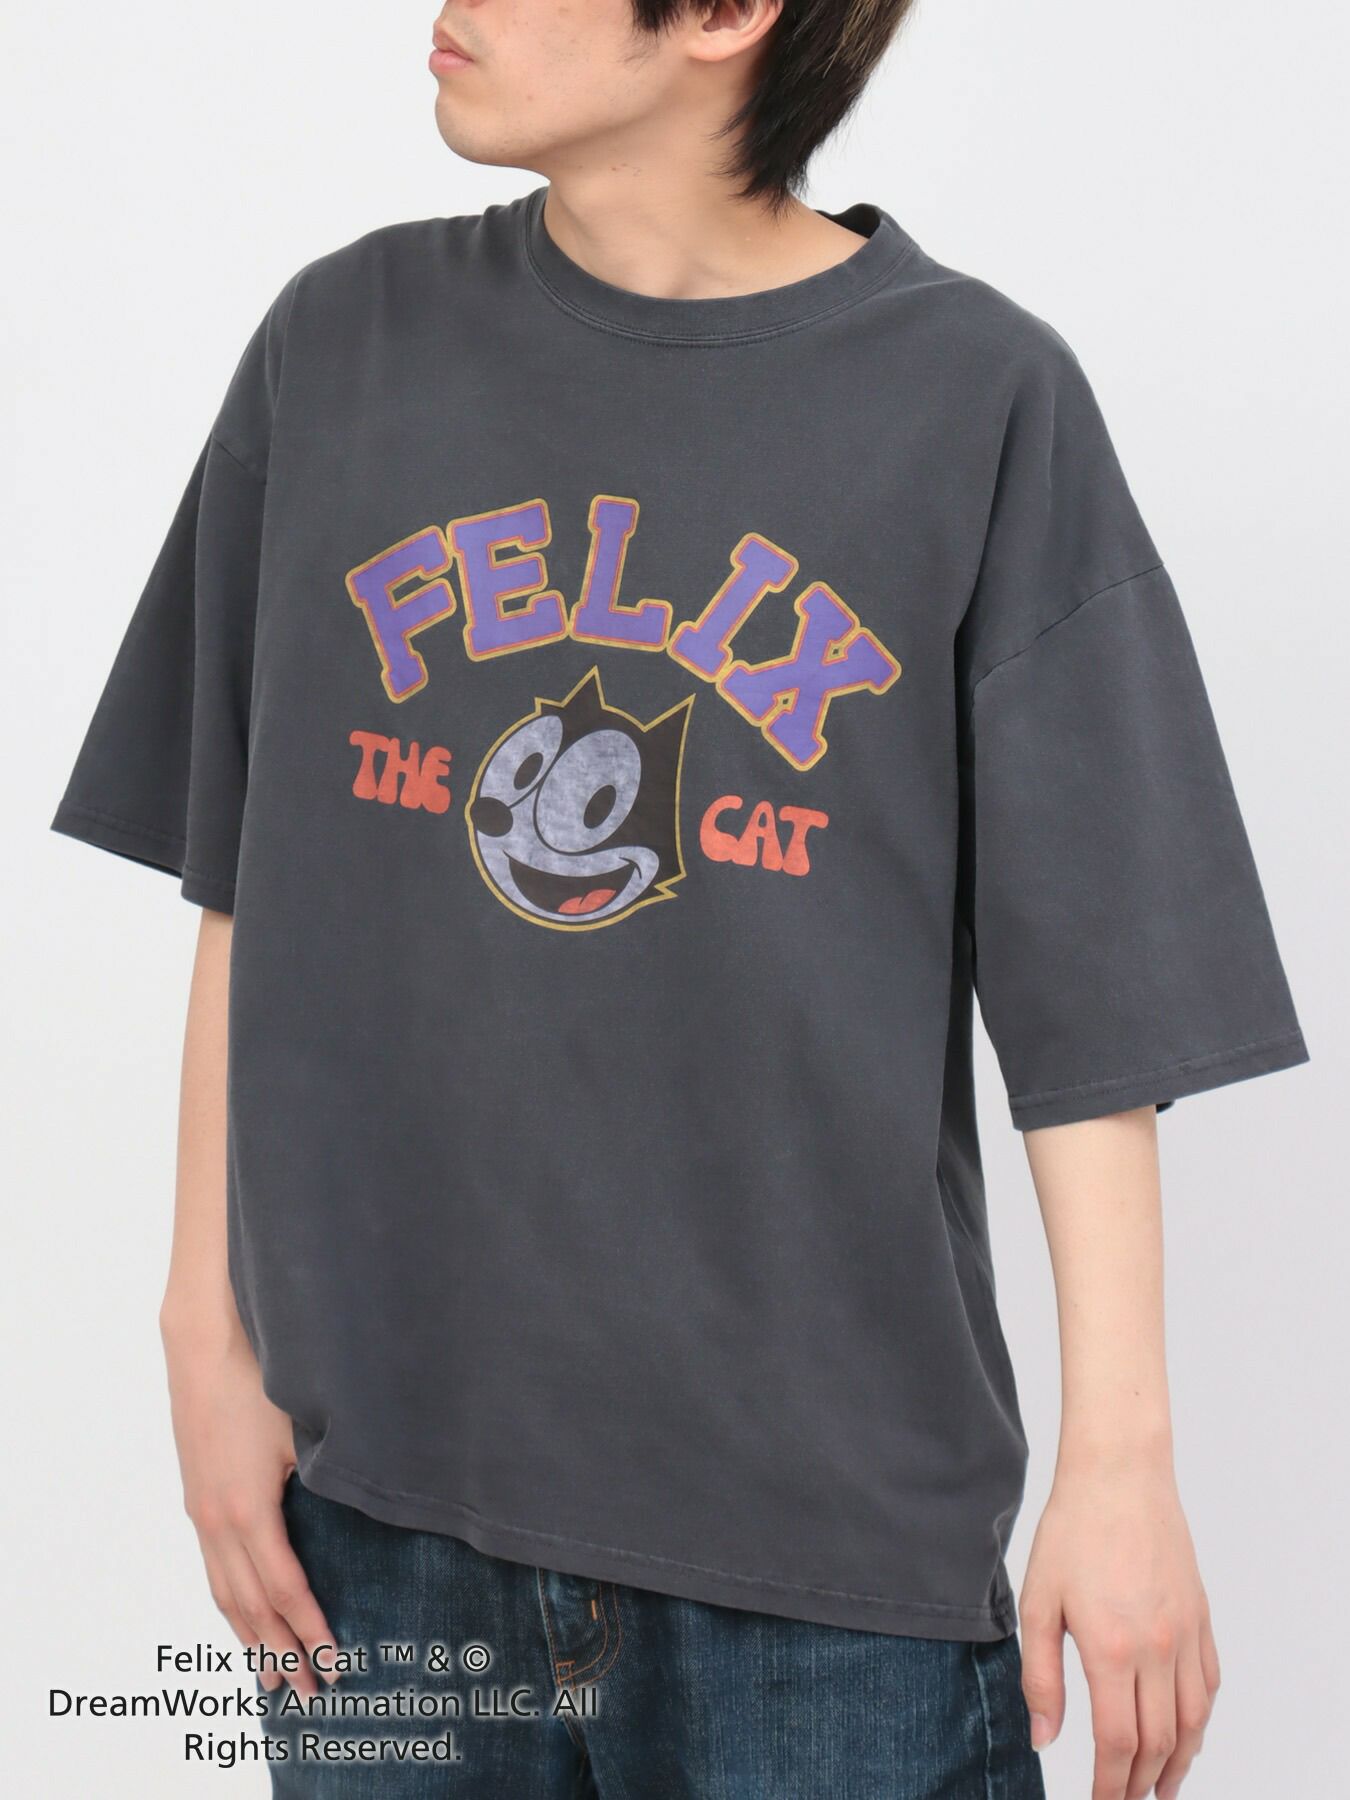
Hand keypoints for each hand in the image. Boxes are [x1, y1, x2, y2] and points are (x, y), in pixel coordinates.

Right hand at [161, 1308, 337, 1699]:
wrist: (204, 1342)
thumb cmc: (262, 1378)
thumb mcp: (304, 1429)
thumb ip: (330, 1476)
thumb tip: (375, 1506)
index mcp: (249, 1508)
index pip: (284, 1588)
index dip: (310, 1628)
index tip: (335, 1660)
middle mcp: (218, 1519)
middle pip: (251, 1606)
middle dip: (281, 1651)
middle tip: (309, 1691)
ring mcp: (202, 1510)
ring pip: (224, 1593)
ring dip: (248, 1638)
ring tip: (271, 1674)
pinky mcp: (197, 1496)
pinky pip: (212, 1568)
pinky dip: (228, 1604)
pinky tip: (240, 1617)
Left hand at [1019, 1455, 1220, 1799]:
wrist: (1119, 1475)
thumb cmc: (1071, 1531)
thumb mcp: (1038, 1602)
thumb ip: (1041, 1676)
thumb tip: (1044, 1737)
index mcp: (1112, 1649)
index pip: (1118, 1744)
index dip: (1110, 1785)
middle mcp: (1158, 1649)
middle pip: (1157, 1742)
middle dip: (1140, 1783)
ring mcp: (1186, 1634)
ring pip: (1193, 1722)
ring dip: (1178, 1763)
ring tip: (1160, 1789)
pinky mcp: (1201, 1617)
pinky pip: (1209, 1685)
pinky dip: (1200, 1721)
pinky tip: (1186, 1733)